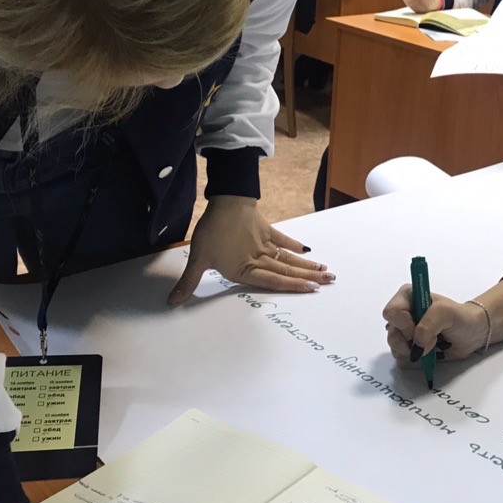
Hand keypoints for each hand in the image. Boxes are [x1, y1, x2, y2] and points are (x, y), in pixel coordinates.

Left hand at [167, 195, 331, 302]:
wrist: (225, 201)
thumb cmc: (212, 231)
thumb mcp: (198, 258)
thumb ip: (189, 282)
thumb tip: (173, 302)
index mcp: (245, 269)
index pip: (272, 281)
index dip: (293, 286)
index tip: (312, 290)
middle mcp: (259, 258)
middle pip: (287, 270)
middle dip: (308, 278)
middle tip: (329, 282)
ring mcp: (264, 244)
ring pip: (289, 258)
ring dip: (307, 265)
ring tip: (325, 270)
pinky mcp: (266, 230)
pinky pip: (282, 240)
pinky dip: (294, 245)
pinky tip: (306, 250)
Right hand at [382, 284, 489, 363]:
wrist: (471, 334)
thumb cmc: (460, 318)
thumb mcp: (447, 312)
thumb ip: (429, 324)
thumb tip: (416, 345)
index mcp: (407, 297)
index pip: (391, 312)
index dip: (404, 325)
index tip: (420, 330)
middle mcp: (402, 315)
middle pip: (392, 334)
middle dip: (411, 343)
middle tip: (431, 342)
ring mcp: (404, 333)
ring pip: (395, 349)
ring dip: (415, 353)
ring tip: (432, 348)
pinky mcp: (409, 350)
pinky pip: (402, 361)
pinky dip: (416, 362)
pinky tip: (429, 355)